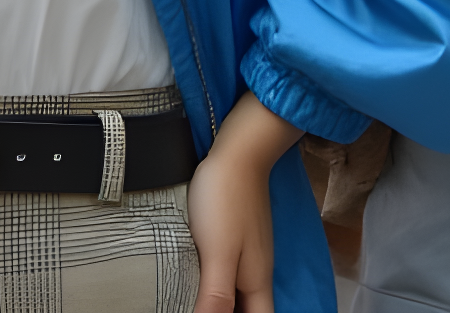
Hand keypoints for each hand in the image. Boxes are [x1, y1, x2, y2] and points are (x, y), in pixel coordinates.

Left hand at [187, 94, 301, 311]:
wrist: (238, 152)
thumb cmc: (227, 199)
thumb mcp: (219, 253)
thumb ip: (217, 295)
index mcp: (256, 283)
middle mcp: (255, 273)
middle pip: (249, 309)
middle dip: (227, 312)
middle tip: (194, 306)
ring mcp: (246, 253)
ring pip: (237, 293)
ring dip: (220, 300)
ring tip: (192, 298)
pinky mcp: (234, 237)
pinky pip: (228, 271)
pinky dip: (214, 281)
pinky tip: (195, 276)